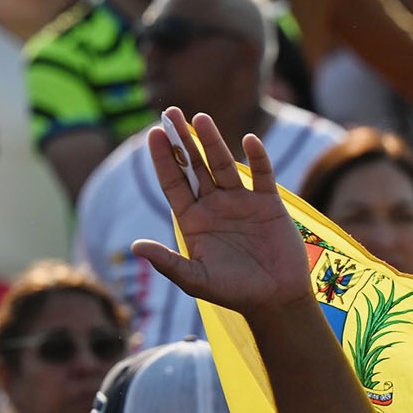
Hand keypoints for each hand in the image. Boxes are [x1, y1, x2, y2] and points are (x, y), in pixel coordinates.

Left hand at [130, 109, 318, 318]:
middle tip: (170, 112)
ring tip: (201, 118)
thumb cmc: (234, 292)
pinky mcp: (269, 204)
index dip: (164, 159)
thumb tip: (135, 246)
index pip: (173, 182)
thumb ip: (168, 263)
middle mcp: (214, 205)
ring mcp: (242, 202)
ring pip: (224, 165)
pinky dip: (258, 157)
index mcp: (193, 219)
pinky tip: (249, 141)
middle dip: (183, 140)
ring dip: (212, 142)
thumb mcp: (196, 280)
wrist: (277, 300)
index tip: (154, 134)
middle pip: (195, 165)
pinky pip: (263, 175)